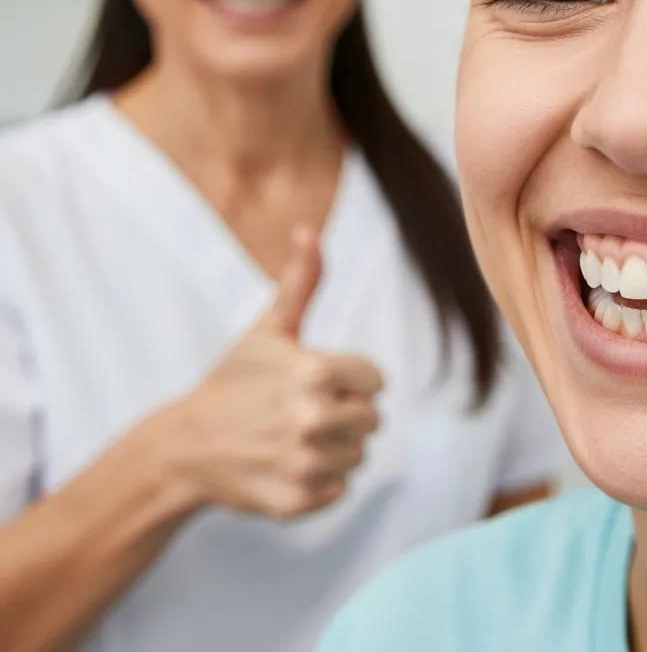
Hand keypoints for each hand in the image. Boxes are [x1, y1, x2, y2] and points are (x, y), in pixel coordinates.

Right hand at [167, 226, 382, 518]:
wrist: (184, 448)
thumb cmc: (233, 381)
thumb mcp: (269, 329)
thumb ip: (301, 281)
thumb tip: (309, 230)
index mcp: (315, 370)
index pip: (376, 380)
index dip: (350, 380)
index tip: (315, 381)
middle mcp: (313, 417)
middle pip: (372, 419)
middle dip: (343, 413)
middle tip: (299, 411)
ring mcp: (304, 462)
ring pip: (358, 455)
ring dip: (334, 448)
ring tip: (291, 438)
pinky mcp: (297, 501)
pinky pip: (339, 489)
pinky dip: (318, 481)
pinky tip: (285, 466)